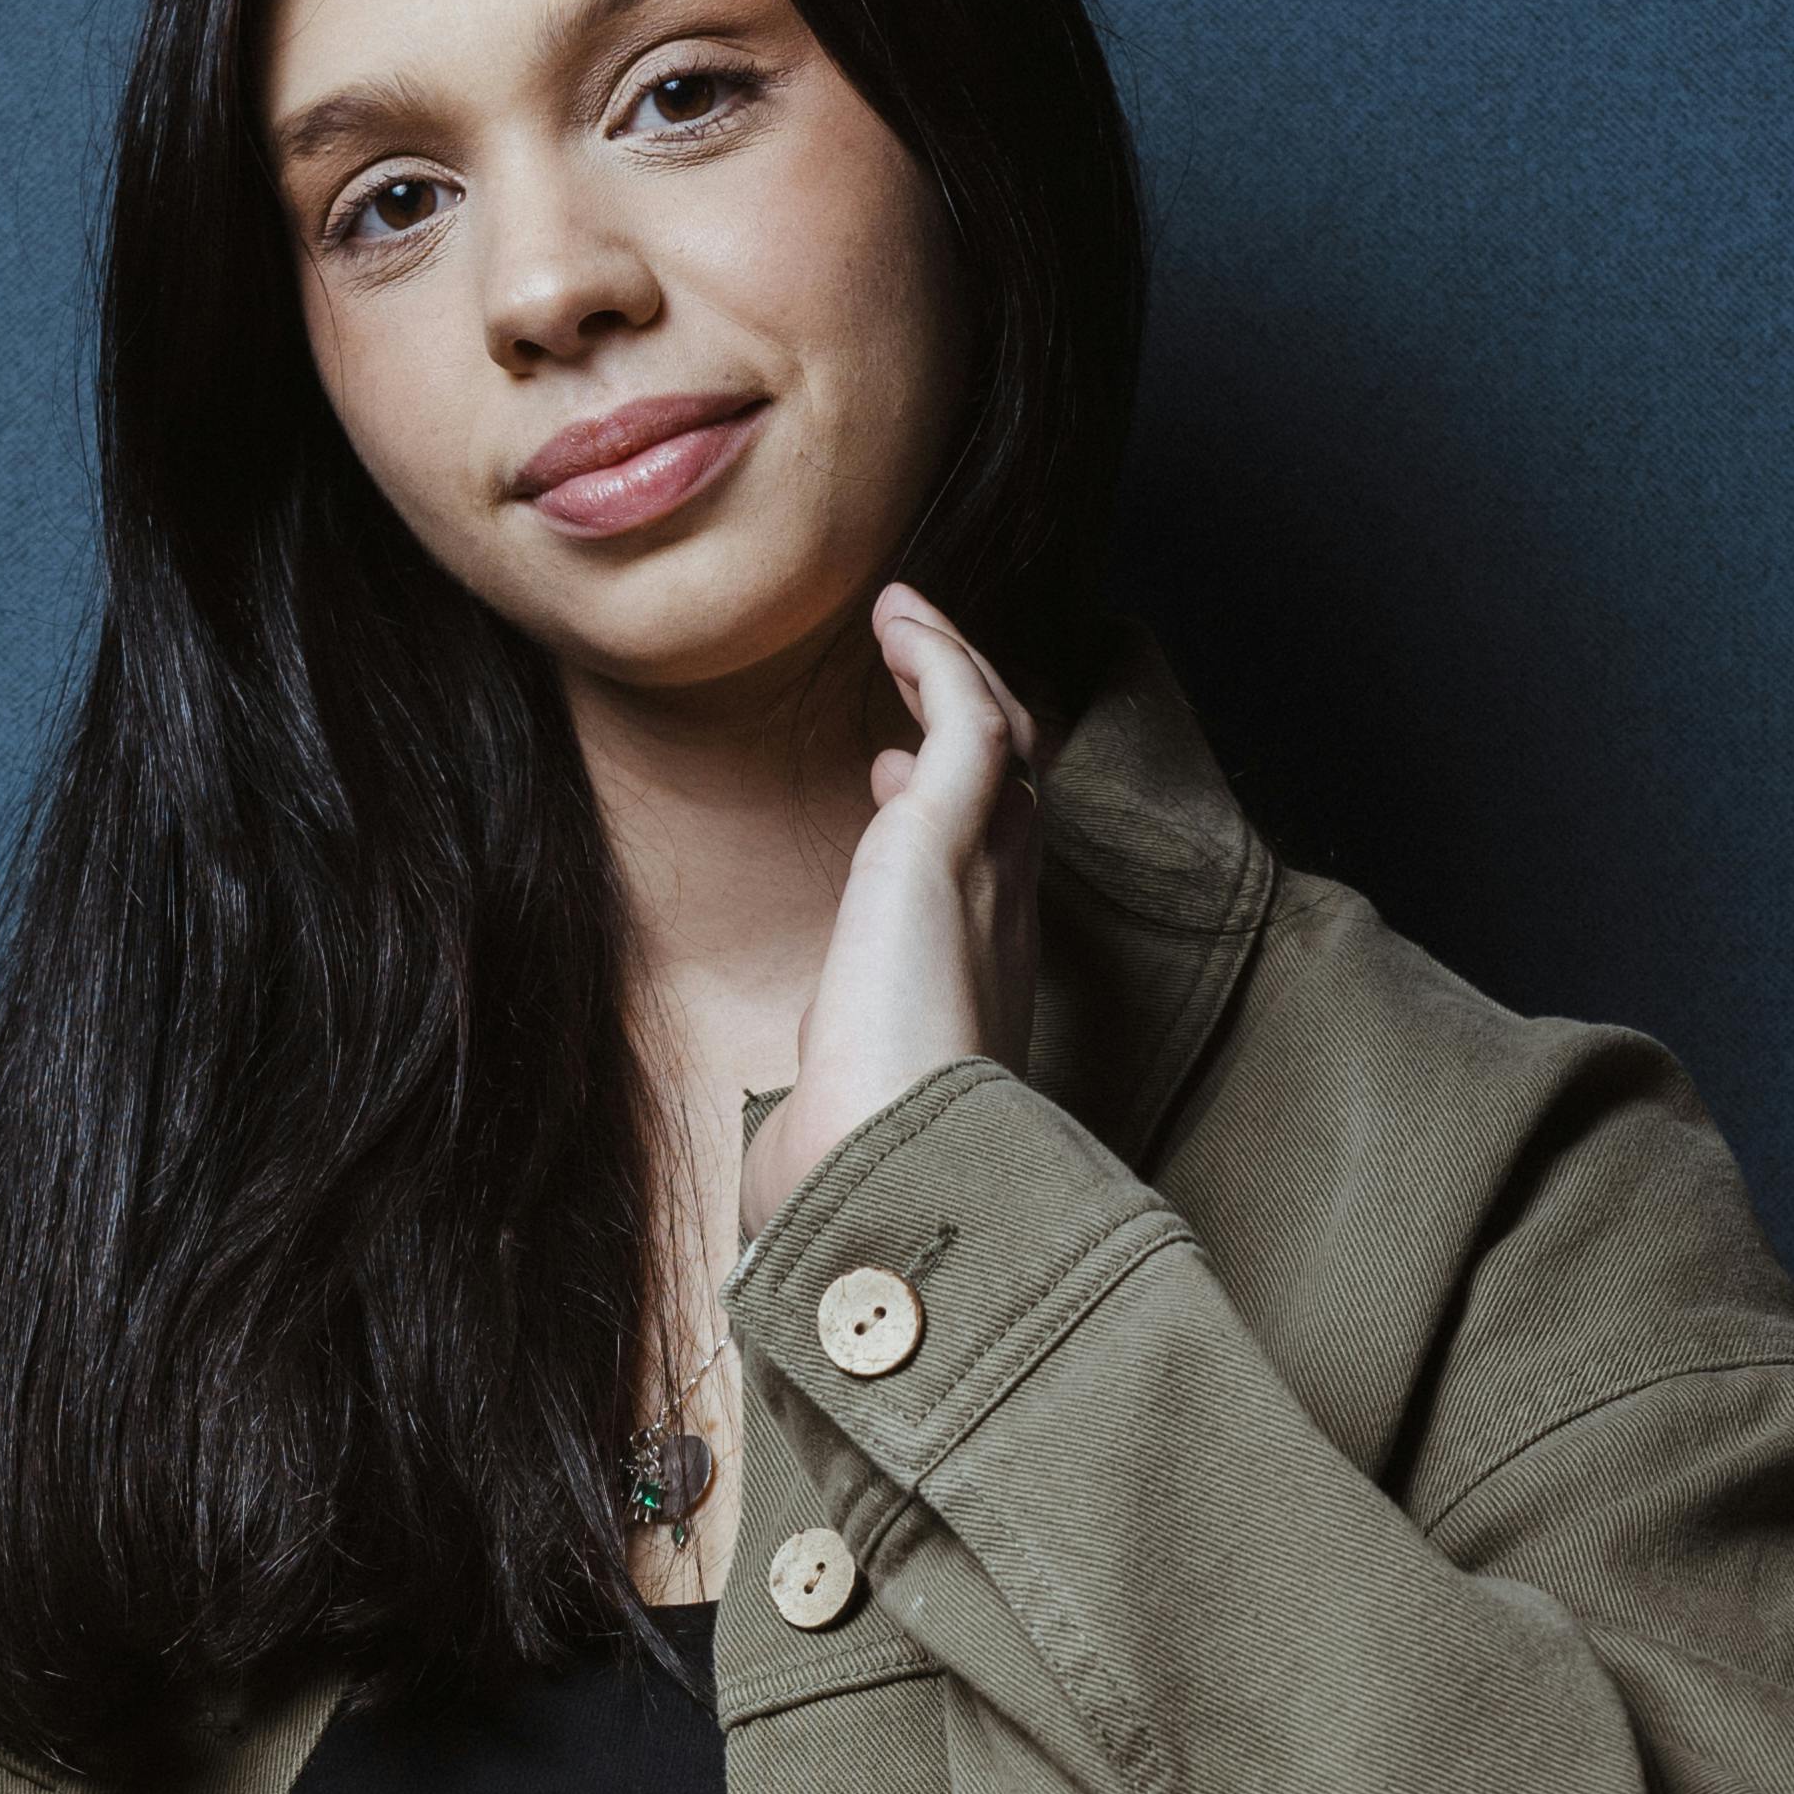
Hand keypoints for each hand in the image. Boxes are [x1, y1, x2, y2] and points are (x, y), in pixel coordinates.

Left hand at [737, 585, 1042, 1239]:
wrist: (886, 1170)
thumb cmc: (856, 1177)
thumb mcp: (835, 1138)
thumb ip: (819, 1126)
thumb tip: (783, 1166)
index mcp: (976, 993)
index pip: (983, 874)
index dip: (947, 812)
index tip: (890, 777)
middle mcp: (1000, 925)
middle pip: (1010, 791)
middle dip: (969, 727)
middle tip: (917, 679)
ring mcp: (988, 875)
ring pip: (1002, 738)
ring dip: (955, 671)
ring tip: (906, 622)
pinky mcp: (954, 835)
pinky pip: (968, 711)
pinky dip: (939, 654)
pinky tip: (897, 615)